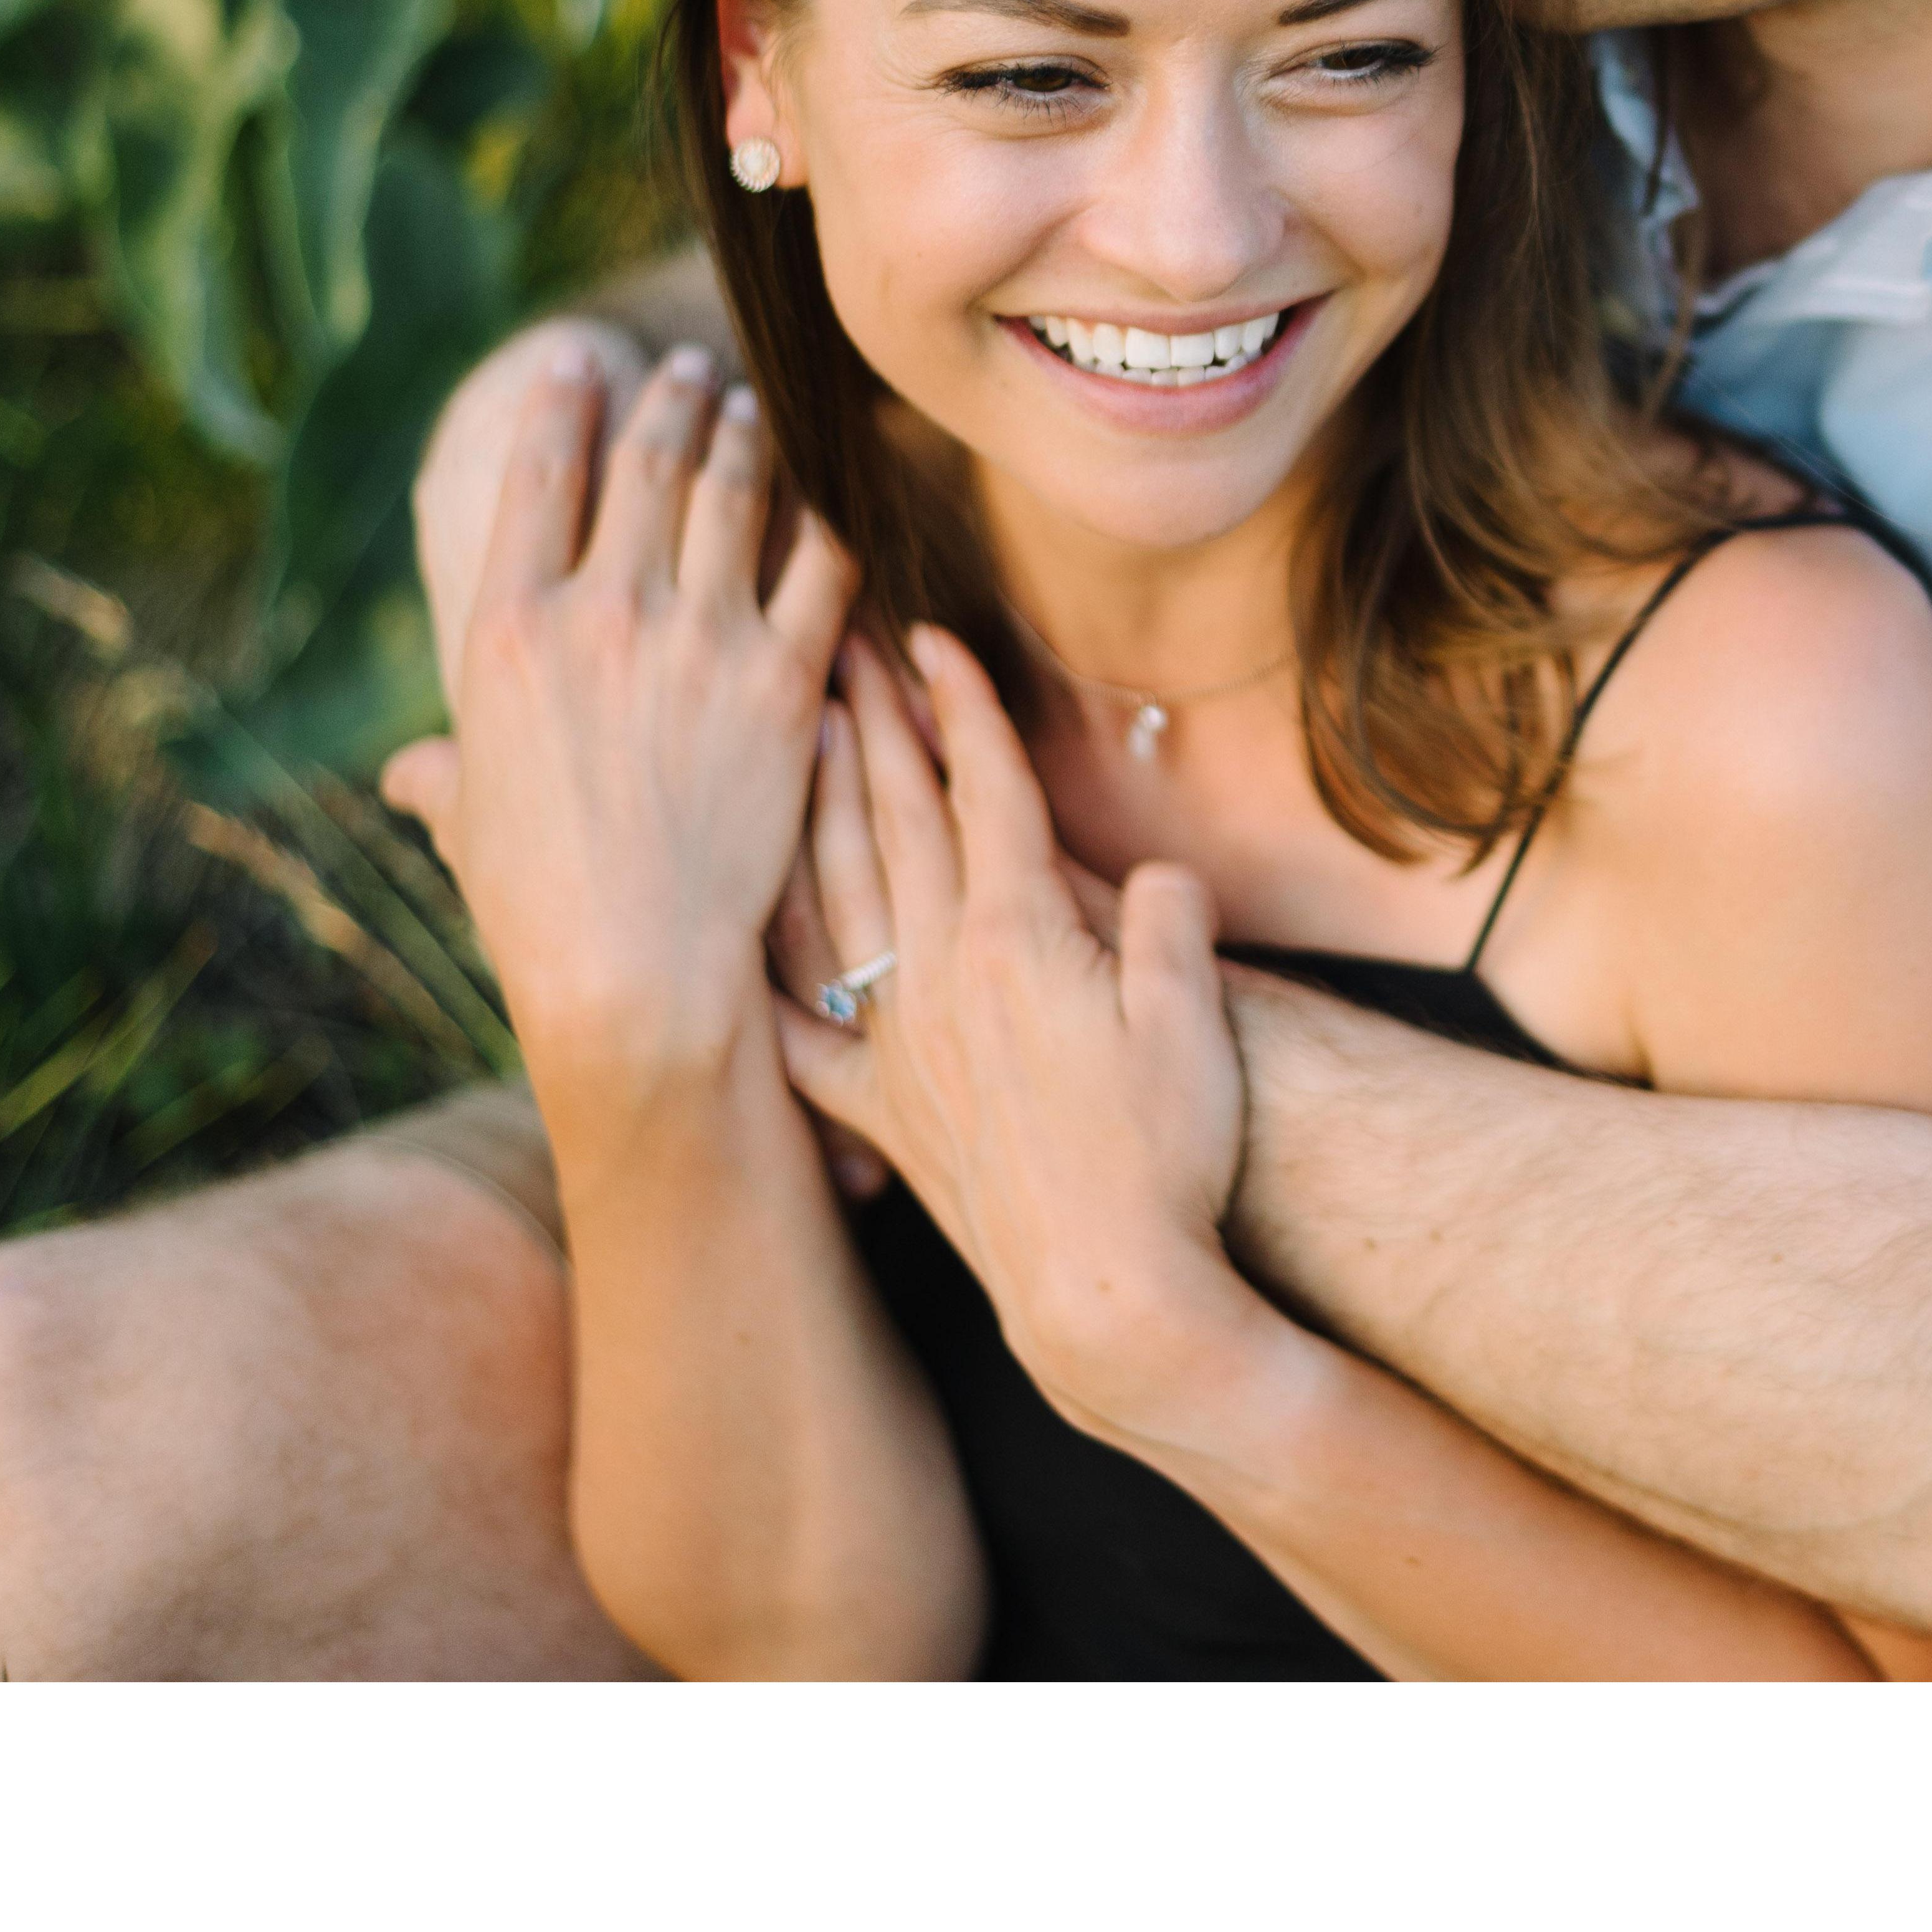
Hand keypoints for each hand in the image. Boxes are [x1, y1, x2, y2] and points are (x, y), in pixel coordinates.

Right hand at [382, 346, 853, 1119]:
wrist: (635, 969)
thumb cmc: (539, 907)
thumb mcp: (471, 821)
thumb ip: (446, 775)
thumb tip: (408, 775)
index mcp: (509, 631)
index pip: (542, 477)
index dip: (567, 406)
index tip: (584, 365)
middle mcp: (603, 614)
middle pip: (649, 467)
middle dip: (675, 403)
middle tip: (694, 370)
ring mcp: (700, 641)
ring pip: (737, 497)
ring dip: (747, 439)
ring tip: (755, 408)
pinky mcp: (785, 683)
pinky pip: (821, 569)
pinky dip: (828, 522)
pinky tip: (833, 499)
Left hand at [778, 624, 1270, 1439]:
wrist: (1110, 1293)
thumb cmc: (1170, 1154)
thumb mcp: (1197, 1017)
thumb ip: (1170, 923)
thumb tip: (1160, 872)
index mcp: (1018, 934)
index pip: (983, 791)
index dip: (958, 708)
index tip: (928, 638)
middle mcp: (941, 973)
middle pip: (895, 821)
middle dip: (866, 724)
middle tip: (835, 648)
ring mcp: (901, 1043)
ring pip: (838, 898)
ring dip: (814, 809)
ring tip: (792, 738)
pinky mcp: (884, 1115)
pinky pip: (803, 1034)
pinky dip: (768, 978)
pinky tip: (734, 939)